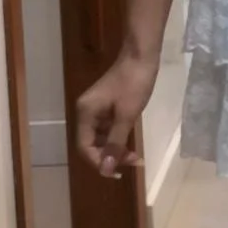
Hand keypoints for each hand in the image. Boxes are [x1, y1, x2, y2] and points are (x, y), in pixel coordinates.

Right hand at [76, 53, 157, 177]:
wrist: (143, 54)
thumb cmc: (134, 83)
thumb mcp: (126, 116)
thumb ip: (115, 144)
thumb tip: (105, 170)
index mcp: (85, 113)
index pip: (84, 147)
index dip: (99, 162)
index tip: (117, 172)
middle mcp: (86, 112)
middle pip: (92, 143)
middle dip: (110, 156)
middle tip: (132, 163)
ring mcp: (97, 108)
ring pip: (101, 137)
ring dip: (116, 148)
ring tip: (135, 157)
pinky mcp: (107, 105)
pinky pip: (108, 128)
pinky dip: (118, 137)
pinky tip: (131, 142)